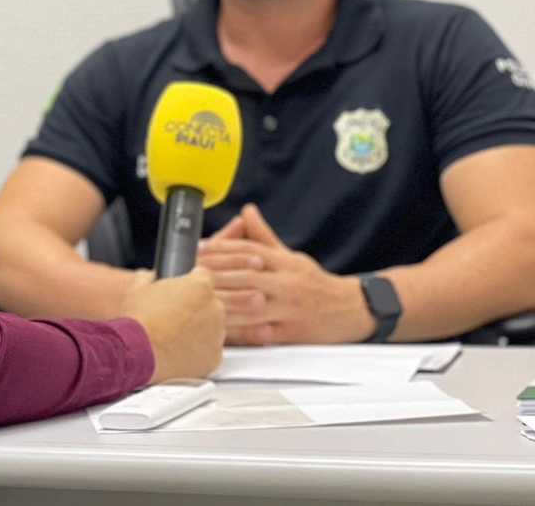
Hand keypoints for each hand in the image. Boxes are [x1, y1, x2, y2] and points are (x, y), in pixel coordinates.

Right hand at [122, 267, 224, 382]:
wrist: (137, 354)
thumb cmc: (139, 321)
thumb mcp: (137, 288)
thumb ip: (148, 277)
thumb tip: (148, 276)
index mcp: (200, 286)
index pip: (204, 275)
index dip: (190, 282)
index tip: (181, 290)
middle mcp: (215, 309)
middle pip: (208, 304)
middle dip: (194, 308)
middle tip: (172, 315)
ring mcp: (217, 335)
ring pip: (210, 328)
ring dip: (197, 329)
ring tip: (172, 335)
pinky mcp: (215, 358)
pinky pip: (209, 350)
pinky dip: (197, 351)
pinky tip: (177, 350)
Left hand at [197, 204, 373, 344]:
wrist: (353, 309)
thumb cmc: (316, 283)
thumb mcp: (291, 256)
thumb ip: (264, 236)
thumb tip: (247, 212)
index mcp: (284, 262)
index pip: (248, 251)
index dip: (220, 249)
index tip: (198, 249)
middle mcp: (286, 283)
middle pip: (245, 275)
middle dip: (215, 274)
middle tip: (189, 274)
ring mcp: (289, 308)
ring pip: (251, 304)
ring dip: (223, 302)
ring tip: (198, 301)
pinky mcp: (292, 332)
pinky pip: (263, 332)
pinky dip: (242, 331)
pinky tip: (222, 330)